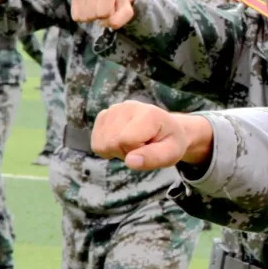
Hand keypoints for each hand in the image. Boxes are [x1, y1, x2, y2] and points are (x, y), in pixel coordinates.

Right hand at [71, 0, 135, 27]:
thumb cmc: (120, 4)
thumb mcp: (127, 13)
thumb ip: (118, 21)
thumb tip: (100, 23)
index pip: (104, 12)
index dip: (109, 15)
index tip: (112, 9)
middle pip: (92, 14)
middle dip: (100, 16)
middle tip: (105, 10)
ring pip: (83, 16)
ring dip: (92, 17)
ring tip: (98, 9)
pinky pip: (76, 16)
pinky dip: (83, 17)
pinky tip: (90, 10)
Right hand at [91, 100, 212, 169]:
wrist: (165, 129)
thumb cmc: (169, 142)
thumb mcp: (171, 153)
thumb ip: (154, 158)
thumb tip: (130, 162)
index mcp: (148, 113)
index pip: (125, 140)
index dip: (136, 152)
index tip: (149, 147)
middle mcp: (128, 106)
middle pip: (111, 142)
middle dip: (126, 152)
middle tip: (142, 147)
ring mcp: (113, 109)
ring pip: (101, 144)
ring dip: (117, 151)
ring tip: (134, 144)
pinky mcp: (103, 115)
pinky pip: (96, 143)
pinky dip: (108, 148)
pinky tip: (123, 142)